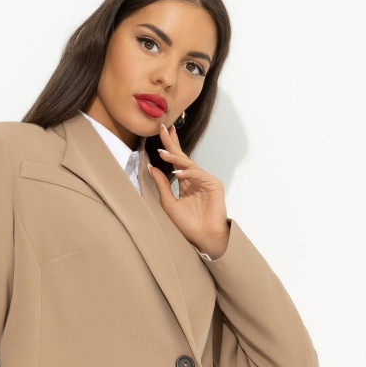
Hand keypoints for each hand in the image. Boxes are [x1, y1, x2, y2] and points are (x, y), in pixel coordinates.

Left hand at [148, 123, 229, 258]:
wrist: (203, 238)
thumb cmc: (187, 225)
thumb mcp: (169, 203)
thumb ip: (162, 185)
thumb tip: (151, 166)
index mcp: (185, 181)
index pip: (176, 160)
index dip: (169, 146)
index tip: (160, 131)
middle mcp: (195, 178)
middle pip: (183, 156)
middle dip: (172, 142)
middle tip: (163, 127)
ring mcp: (206, 180)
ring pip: (189, 164)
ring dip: (175, 158)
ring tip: (162, 152)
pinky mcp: (214, 184)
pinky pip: (198, 174)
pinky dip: (187, 172)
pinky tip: (176, 172)